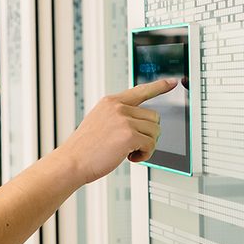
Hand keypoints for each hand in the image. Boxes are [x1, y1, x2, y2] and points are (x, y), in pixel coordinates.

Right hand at [55, 77, 176, 184]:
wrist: (72, 162)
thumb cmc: (84, 148)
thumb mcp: (99, 122)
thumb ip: (117, 117)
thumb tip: (140, 123)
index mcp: (111, 102)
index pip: (140, 90)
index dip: (159, 86)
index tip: (172, 82)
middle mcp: (118, 107)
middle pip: (154, 117)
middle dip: (148, 133)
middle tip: (133, 145)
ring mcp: (124, 120)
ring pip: (155, 131)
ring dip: (146, 145)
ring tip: (128, 152)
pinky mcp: (129, 135)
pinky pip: (151, 144)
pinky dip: (145, 154)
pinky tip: (130, 158)